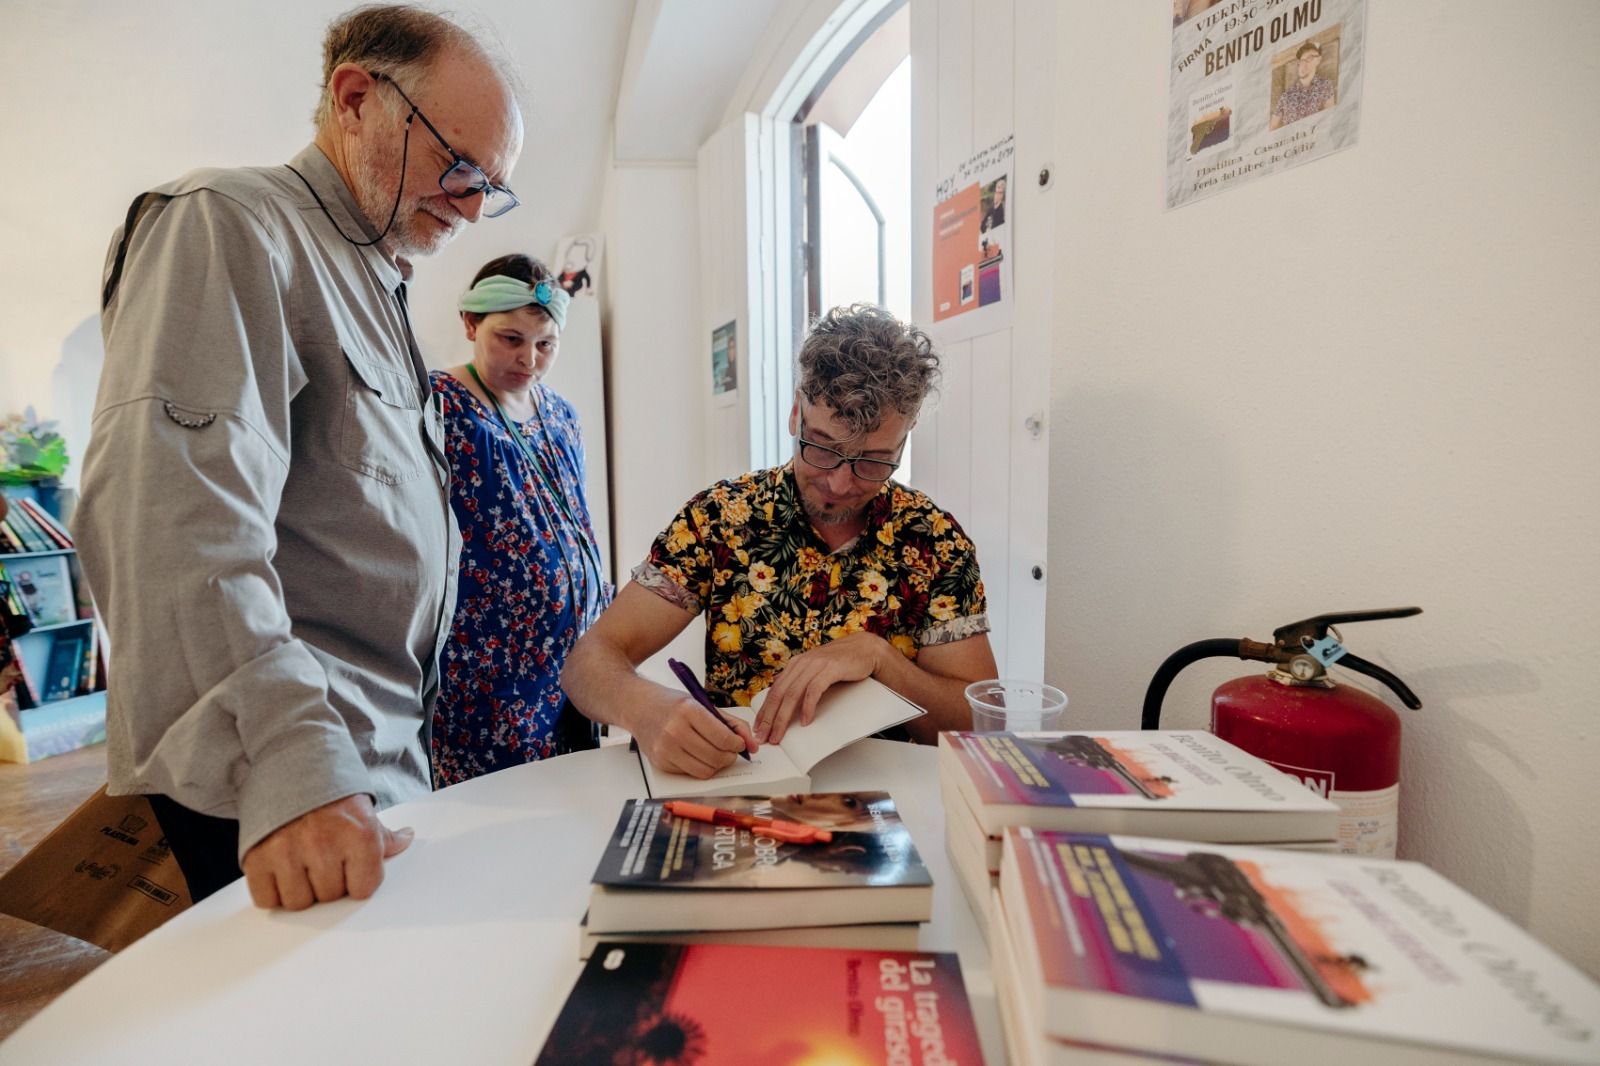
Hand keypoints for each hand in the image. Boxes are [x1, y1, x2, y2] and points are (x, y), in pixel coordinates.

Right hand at [241, 794, 412, 909]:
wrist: (289, 764)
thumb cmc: (329, 793)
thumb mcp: (363, 810)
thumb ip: (385, 835)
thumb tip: (406, 839)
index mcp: (359, 835)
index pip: (363, 889)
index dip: (357, 881)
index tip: (350, 867)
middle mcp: (324, 845)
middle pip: (330, 897)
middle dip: (328, 882)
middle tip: (321, 858)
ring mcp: (288, 852)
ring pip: (299, 902)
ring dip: (300, 889)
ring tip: (300, 863)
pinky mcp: (257, 858)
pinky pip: (267, 899)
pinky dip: (271, 891)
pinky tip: (279, 870)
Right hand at [634, 693, 756, 778]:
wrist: (637, 706)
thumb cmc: (671, 703)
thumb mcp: (701, 703)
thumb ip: (729, 722)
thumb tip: (752, 744)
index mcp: (689, 711)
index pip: (724, 738)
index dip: (738, 744)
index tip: (739, 743)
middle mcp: (675, 731)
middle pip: (717, 757)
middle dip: (730, 756)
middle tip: (730, 750)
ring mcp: (666, 749)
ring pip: (706, 770)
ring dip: (717, 765)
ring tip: (716, 754)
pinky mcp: (660, 763)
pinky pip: (691, 773)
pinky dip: (700, 767)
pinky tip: (696, 754)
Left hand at [754, 632, 885, 744]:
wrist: (865, 649)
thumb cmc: (841, 662)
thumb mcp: (816, 670)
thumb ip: (800, 681)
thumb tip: (783, 697)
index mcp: (795, 664)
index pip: (774, 691)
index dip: (764, 711)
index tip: (758, 729)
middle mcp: (802, 663)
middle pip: (779, 694)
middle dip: (769, 718)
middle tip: (764, 736)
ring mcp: (815, 665)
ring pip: (792, 694)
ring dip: (783, 717)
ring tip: (779, 734)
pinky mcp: (830, 668)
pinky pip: (814, 690)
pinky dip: (808, 707)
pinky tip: (805, 721)